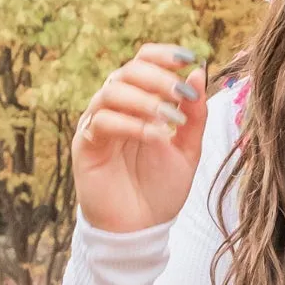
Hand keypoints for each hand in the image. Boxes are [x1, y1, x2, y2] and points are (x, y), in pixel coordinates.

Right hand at [73, 44, 207, 233]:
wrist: (140, 230)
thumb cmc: (160, 189)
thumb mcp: (187, 151)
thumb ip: (194, 116)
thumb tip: (198, 74)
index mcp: (139, 102)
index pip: (143, 62)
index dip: (163, 55)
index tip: (188, 58)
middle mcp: (116, 107)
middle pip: (128, 71)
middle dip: (158, 78)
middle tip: (181, 94)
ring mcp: (98, 124)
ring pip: (113, 91)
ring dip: (145, 100)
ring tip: (169, 120)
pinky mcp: (86, 144)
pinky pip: (103, 121)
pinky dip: (130, 124)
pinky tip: (154, 137)